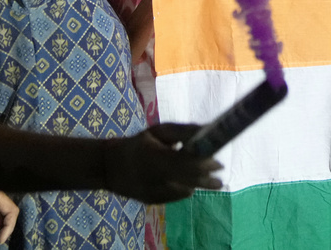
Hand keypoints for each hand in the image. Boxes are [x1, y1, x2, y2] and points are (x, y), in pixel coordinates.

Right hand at [102, 124, 222, 203]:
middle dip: (207, 180)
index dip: (204, 164)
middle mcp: (154, 177)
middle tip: (219, 177)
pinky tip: (181, 181)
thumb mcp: (159, 131)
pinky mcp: (152, 201)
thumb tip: (207, 130)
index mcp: (155, 156)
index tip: (219, 164)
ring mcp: (153, 192)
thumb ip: (183, 131)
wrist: (110, 166)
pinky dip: (183, 188)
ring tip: (207, 179)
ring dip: (196, 184)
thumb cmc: (140, 143)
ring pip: (184, 191)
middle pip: (188, 181)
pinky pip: (175, 196)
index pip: (186, 163)